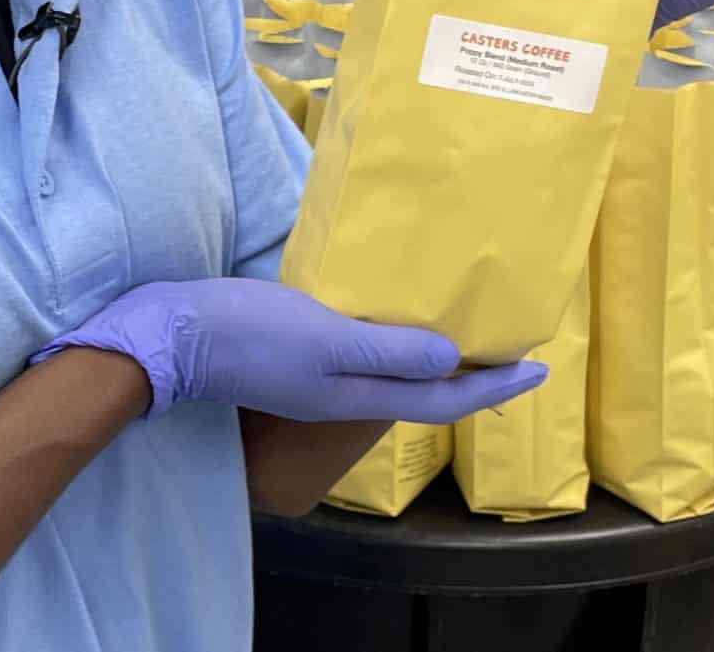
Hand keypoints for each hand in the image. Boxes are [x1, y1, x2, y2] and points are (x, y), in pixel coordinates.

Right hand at [30, 278, 547, 422]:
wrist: (174, 333)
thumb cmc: (253, 333)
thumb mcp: (327, 338)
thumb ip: (390, 351)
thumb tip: (452, 358)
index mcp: (357, 394)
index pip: (443, 399)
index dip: (493, 387)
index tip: (539, 368)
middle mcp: (343, 392)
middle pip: (423, 392)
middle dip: (469, 376)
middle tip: (508, 349)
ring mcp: (316, 376)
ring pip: (392, 371)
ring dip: (431, 356)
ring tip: (459, 329)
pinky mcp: (293, 352)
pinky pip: (360, 352)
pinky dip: (390, 340)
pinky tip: (386, 313)